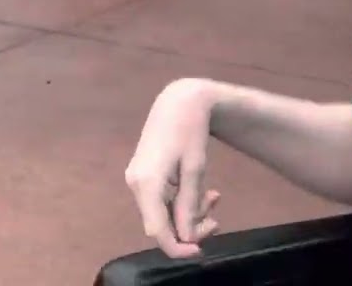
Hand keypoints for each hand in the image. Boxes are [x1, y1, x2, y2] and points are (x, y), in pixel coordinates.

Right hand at [125, 79, 222, 257]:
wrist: (179, 100)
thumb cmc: (190, 130)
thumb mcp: (195, 169)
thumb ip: (189, 205)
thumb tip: (186, 237)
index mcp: (147, 183)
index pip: (157, 230)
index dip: (177, 247)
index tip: (200, 252)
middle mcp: (136, 183)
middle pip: (160, 223)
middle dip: (189, 226)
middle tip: (216, 221)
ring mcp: (137, 179)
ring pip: (163, 212)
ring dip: (189, 212)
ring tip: (214, 198)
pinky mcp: (143, 175)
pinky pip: (161, 199)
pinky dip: (181, 200)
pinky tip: (203, 193)